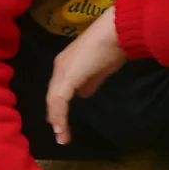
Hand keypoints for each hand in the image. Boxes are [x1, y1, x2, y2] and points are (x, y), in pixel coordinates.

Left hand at [45, 5, 126, 145]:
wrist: (117, 32)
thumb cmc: (113, 46)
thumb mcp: (100, 69)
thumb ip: (90, 82)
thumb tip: (83, 95)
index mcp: (66, 64)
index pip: (57, 90)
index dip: (57, 107)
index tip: (60, 124)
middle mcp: (60, 67)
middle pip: (52, 96)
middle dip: (55, 116)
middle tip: (59, 134)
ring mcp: (62, 70)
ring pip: (53, 100)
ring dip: (57, 120)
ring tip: (61, 137)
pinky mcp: (68, 76)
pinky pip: (60, 100)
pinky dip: (60, 116)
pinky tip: (62, 129)